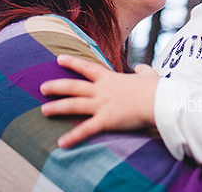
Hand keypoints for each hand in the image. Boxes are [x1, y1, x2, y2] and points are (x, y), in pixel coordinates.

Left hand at [40, 54, 158, 147]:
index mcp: (111, 78)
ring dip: (57, 107)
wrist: (159, 101)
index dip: (72, 62)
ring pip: (74, 104)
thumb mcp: (149, 74)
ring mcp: (102, 105)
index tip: (58, 58)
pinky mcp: (106, 120)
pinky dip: (73, 137)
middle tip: (42, 87)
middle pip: (74, 86)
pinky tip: (61, 143)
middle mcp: (102, 90)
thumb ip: (142, 70)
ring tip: (43, 110)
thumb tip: (139, 68)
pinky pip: (86, 129)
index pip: (87, 67)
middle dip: (57, 86)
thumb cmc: (156, 88)